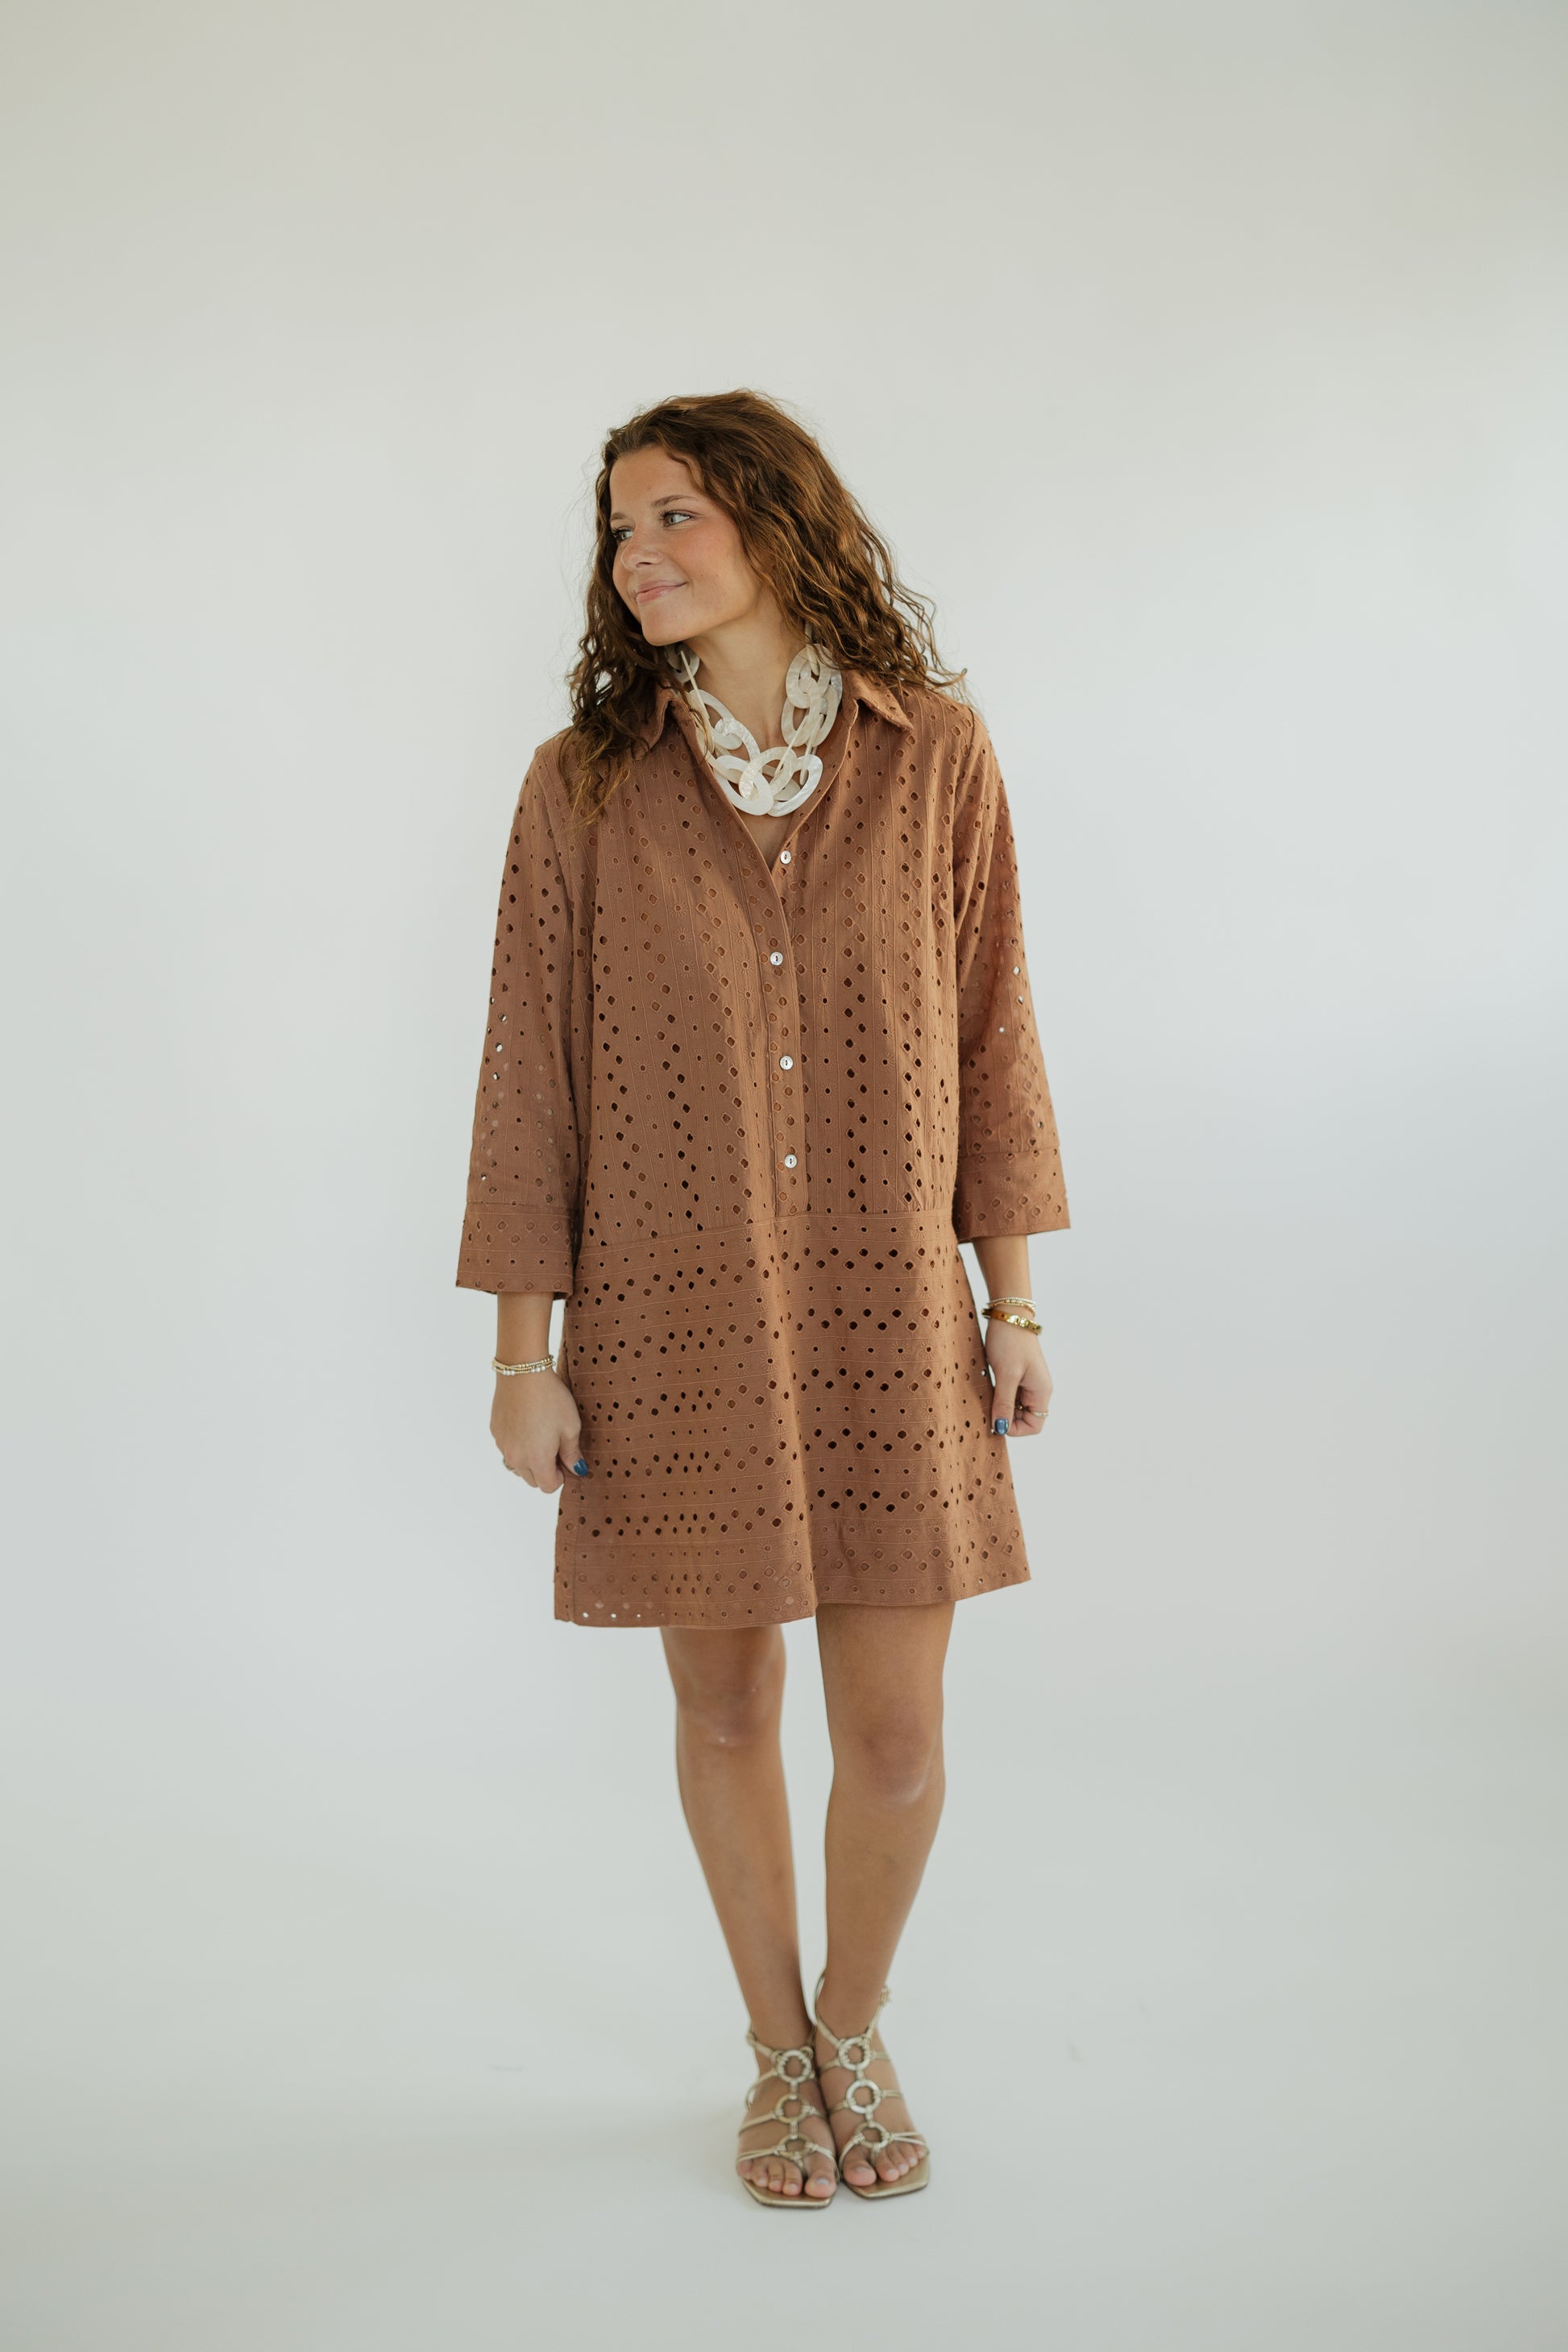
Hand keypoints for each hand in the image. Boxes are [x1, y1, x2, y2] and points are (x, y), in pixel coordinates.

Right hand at [490, 1371, 587, 1489]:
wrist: (523, 1372)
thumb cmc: (550, 1398)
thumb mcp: (570, 1426)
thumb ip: (572, 1453)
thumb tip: (576, 1469)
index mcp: (537, 1459)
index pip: (548, 1487)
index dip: (560, 1476)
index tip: (566, 1459)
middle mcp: (516, 1457)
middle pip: (532, 1480)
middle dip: (545, 1470)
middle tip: (556, 1446)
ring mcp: (503, 1445)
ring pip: (517, 1466)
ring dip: (530, 1460)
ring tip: (541, 1436)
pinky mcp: (496, 1432)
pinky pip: (508, 1449)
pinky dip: (518, 1445)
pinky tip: (527, 1424)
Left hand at [984, 1320, 1052, 1437]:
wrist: (1008, 1314)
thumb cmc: (1010, 1342)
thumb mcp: (1006, 1375)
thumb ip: (1004, 1403)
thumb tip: (1001, 1428)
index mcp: (1041, 1392)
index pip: (1035, 1426)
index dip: (1015, 1428)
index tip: (996, 1419)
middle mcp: (1037, 1390)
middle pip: (1023, 1418)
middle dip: (1005, 1417)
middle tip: (987, 1406)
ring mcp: (1027, 1382)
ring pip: (1014, 1407)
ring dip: (999, 1406)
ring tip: (986, 1394)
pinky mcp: (1016, 1375)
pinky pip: (1008, 1394)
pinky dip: (997, 1395)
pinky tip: (987, 1387)